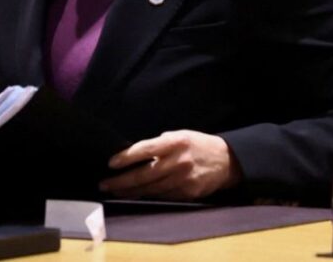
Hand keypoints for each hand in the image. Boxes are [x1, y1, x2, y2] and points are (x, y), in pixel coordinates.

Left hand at [99, 130, 242, 199]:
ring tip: (115, 191)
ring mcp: (184, 179)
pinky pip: (163, 196)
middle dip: (122, 181)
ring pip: (151, 189)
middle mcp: (178, 162)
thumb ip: (158, 144)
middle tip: (104, 184)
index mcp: (175, 142)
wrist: (227, 161)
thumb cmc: (196, 145)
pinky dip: (147, 196)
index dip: (126, 157)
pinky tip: (135, 195)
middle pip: (144, 175)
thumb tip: (133, 153)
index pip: (145, 149)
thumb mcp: (179, 135)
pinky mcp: (188, 193)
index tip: (110, 163)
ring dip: (131, 192)